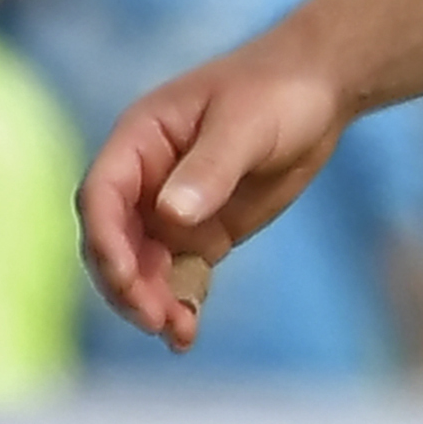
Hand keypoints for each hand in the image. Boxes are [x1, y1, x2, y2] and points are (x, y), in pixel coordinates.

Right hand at [78, 23, 355, 348]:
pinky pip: (178, 276)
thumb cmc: (278, 90)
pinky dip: (179, 304)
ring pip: (142, 268)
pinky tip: (187, 333)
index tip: (126, 277)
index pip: (101, 195)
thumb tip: (170, 214)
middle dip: (126, 283)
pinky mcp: (200, 234)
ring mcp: (170, 210)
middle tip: (155, 318)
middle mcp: (144, 180)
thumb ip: (210, 167)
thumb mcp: (247, 124)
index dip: (104, 239)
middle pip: (113, 241)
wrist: (321, 91)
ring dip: (150, 302)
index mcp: (139, 141)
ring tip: (177, 332)